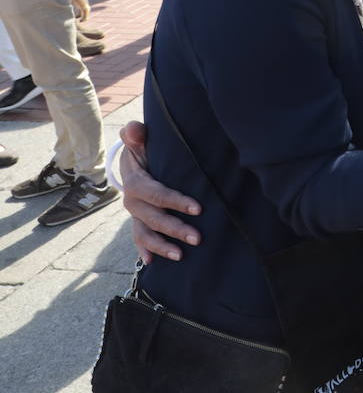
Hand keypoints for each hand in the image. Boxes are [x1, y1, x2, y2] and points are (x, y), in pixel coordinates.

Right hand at [118, 121, 202, 262]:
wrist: (135, 163)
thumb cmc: (145, 150)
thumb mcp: (140, 140)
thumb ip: (136, 134)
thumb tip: (135, 129)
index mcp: (136, 182)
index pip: (156, 194)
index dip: (175, 201)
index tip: (198, 208)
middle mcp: (133, 202)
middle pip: (154, 218)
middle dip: (175, 229)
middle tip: (197, 238)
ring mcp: (136, 215)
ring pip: (146, 233)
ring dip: (163, 246)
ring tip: (181, 256)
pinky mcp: (139, 223)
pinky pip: (139, 240)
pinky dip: (145, 251)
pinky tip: (151, 264)